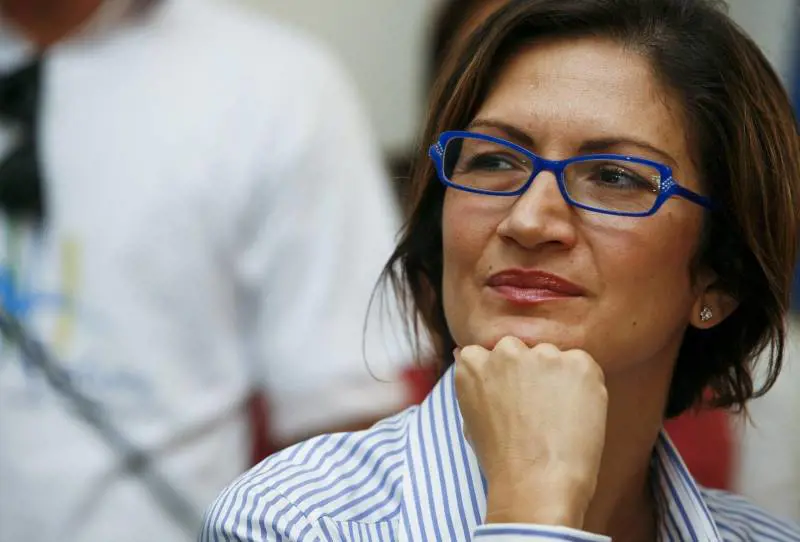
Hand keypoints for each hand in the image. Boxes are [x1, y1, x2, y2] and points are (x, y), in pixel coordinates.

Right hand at [455, 336, 607, 527]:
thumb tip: (462, 354)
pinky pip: (583, 367)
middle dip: (529, 371)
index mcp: (474, 363)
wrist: (536, 483)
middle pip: (521, 349)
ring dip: (557, 377)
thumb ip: (473, 383)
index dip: (504, 377)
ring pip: (552, 357)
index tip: (512, 398)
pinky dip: (584, 387)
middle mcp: (506, 350)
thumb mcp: (471, 418)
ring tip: (558, 418)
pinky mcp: (578, 363)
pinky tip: (575, 417)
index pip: (490, 352)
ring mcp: (543, 354)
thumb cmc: (501, 460)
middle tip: (537, 408)